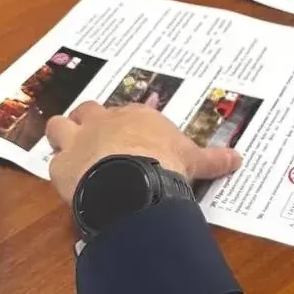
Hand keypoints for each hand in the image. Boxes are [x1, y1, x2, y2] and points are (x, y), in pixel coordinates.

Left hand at [45, 102, 241, 203]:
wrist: (132, 181)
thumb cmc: (165, 163)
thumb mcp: (194, 161)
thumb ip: (213, 159)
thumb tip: (240, 159)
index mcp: (137, 116)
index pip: (129, 111)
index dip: (129, 123)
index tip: (135, 136)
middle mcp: (104, 121)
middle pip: (88, 109)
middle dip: (89, 121)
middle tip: (98, 140)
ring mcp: (79, 140)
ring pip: (58, 125)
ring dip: (63, 136)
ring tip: (73, 152)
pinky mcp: (62, 165)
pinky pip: (53, 163)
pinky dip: (60, 173)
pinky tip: (69, 184)